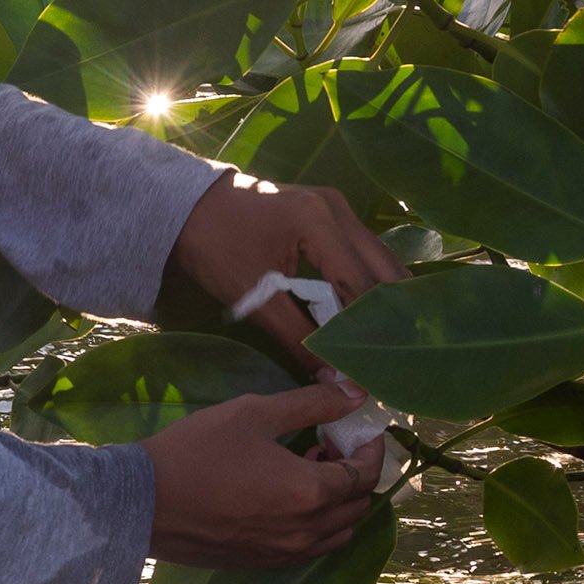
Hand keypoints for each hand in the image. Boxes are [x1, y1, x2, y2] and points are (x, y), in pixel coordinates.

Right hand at [142, 386, 383, 568]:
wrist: (143, 503)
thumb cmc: (198, 450)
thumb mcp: (255, 413)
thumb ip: (312, 404)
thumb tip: (355, 393)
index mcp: (311, 492)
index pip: (365, 474)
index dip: (370, 448)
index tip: (359, 428)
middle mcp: (306, 531)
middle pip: (358, 507)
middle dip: (356, 473)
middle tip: (330, 444)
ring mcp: (285, 553)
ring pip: (338, 534)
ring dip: (338, 503)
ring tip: (309, 472)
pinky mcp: (262, 563)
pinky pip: (309, 548)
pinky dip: (316, 525)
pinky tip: (286, 498)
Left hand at [169, 173, 405, 370]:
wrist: (187, 206)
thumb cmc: (215, 247)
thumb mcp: (254, 296)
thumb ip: (297, 337)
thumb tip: (333, 379)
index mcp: (318, 222)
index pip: (359, 284)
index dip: (370, 328)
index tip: (379, 363)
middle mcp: (336, 208)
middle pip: (381, 267)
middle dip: (389, 312)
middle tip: (396, 353)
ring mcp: (335, 205)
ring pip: (376, 256)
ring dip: (382, 296)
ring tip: (388, 338)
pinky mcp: (329, 211)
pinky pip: (361, 249)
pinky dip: (367, 279)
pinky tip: (368, 310)